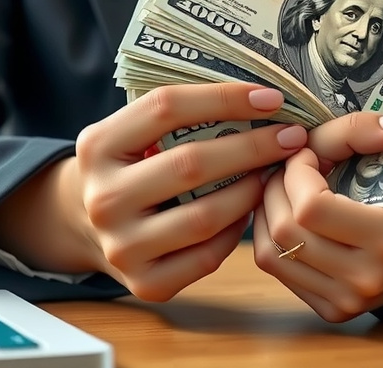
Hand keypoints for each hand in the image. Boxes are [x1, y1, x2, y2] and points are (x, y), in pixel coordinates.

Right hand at [74, 82, 307, 300]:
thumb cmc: (133, 168)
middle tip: (291, 137)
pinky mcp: (145, 283)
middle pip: (191, 164)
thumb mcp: (134, 134)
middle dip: (252, 147)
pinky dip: (236, 231)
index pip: (165, 108)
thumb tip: (261, 100)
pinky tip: (249, 212)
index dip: (225, 98)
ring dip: (250, 191)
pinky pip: (207, 256)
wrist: (91, 227)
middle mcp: (103, 198)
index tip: (272, 98)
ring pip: (204, 216)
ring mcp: (121, 246)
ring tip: (274, 174)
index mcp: (98, 146)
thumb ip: (181, 116)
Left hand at [253, 112, 382, 321]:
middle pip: (284, 230)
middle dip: (275, 187)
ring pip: (270, 254)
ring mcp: (348, 301)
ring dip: (267, 212)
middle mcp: (367, 279)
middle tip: (290, 166)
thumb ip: (369, 130)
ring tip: (284, 188)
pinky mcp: (334, 310)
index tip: (306, 151)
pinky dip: (272, 239)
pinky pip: (278, 272)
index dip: (296, 170)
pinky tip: (288, 216)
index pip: (310, 207)